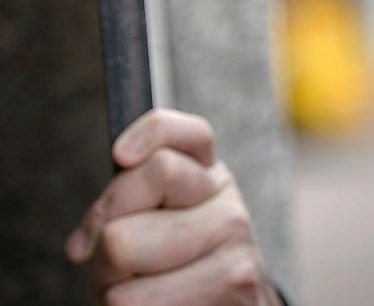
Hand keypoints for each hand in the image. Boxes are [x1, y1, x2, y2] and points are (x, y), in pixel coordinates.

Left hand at [66, 108, 281, 304]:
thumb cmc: (169, 277)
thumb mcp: (143, 232)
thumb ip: (119, 214)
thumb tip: (86, 244)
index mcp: (205, 177)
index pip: (186, 133)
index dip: (149, 133)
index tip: (121, 156)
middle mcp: (227, 199)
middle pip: (148, 178)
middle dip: (107, 229)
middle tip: (116, 264)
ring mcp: (237, 236)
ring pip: (125, 243)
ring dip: (109, 279)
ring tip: (135, 290)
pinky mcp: (234, 280)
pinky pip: (136, 297)